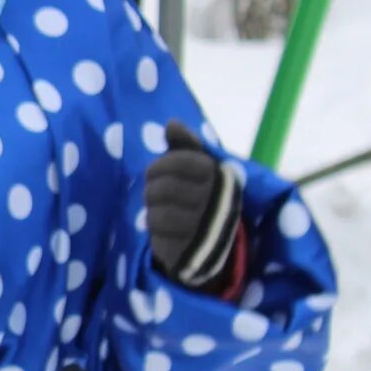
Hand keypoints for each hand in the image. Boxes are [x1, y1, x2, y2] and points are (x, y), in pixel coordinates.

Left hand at [141, 121, 245, 289]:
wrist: (210, 239)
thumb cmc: (200, 194)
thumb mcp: (197, 166)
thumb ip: (185, 144)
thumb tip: (172, 123)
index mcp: (218, 175)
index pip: (179, 162)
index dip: (160, 166)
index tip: (156, 172)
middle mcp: (215, 200)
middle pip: (163, 187)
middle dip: (152, 189)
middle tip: (155, 193)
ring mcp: (204, 226)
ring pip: (157, 211)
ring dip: (152, 209)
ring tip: (159, 209)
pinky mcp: (190, 247)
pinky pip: (157, 232)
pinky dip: (154, 227)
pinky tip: (162, 227)